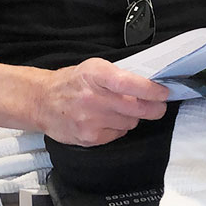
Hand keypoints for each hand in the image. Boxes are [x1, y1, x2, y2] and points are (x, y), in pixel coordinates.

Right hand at [33, 58, 169, 145]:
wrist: (42, 101)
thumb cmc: (71, 82)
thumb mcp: (93, 68)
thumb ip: (119, 75)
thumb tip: (148, 85)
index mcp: (95, 75)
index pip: (128, 84)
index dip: (150, 90)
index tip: (164, 93)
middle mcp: (92, 98)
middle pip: (136, 108)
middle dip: (154, 108)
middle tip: (159, 105)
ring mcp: (90, 120)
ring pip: (130, 123)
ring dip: (132, 117)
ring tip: (118, 109)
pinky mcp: (89, 138)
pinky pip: (118, 134)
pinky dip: (118, 128)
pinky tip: (105, 119)